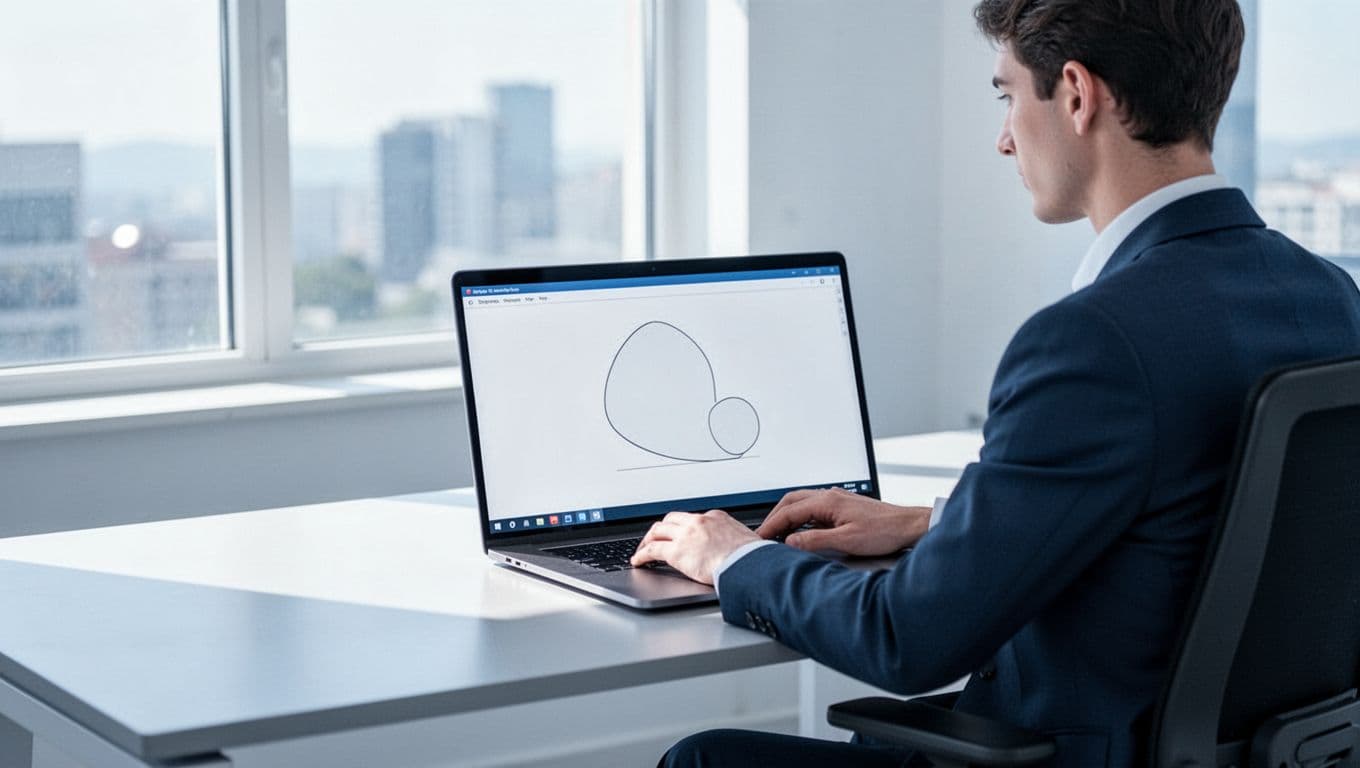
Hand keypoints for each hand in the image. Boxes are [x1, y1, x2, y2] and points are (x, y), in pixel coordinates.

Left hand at [631, 509, 760, 584]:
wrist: (748, 565)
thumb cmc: (752, 558)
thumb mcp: (746, 540)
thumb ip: (736, 541)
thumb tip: (740, 549)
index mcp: (716, 518)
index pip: (693, 519)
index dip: (683, 527)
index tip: (680, 535)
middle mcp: (698, 522)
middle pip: (671, 520)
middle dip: (661, 529)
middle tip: (655, 538)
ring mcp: (686, 535)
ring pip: (658, 531)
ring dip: (648, 540)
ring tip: (643, 549)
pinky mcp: (676, 551)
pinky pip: (652, 550)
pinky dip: (642, 555)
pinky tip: (638, 561)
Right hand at [757, 488, 929, 556]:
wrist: (908, 526)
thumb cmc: (884, 531)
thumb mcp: (846, 541)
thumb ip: (815, 541)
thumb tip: (790, 542)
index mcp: (827, 502)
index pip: (789, 512)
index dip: (771, 525)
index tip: (759, 537)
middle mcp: (830, 496)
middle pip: (791, 501)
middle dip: (774, 516)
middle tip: (764, 533)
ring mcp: (837, 499)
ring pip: (802, 502)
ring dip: (787, 515)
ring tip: (778, 532)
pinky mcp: (843, 505)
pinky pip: (813, 507)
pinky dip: (801, 517)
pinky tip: (802, 529)